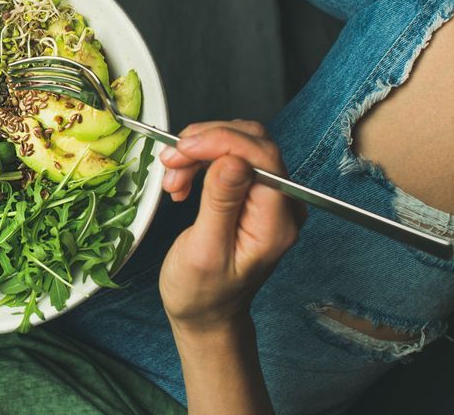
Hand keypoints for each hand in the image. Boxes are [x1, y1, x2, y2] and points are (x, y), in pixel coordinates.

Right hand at [158, 121, 304, 334]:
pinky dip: (201, 159)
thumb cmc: (202, 292)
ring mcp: (269, 197)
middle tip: (171, 161)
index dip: (221, 142)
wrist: (206, 312)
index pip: (262, 157)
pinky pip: (231, 157)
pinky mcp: (253, 193)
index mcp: (276, 223)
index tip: (182, 148)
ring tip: (173, 177)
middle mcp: (282, 205)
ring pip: (239, 144)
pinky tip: (183, 179)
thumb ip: (221, 203)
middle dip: (206, 143)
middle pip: (252, 143)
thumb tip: (234, 160)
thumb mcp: (205, 251)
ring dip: (199, 151)